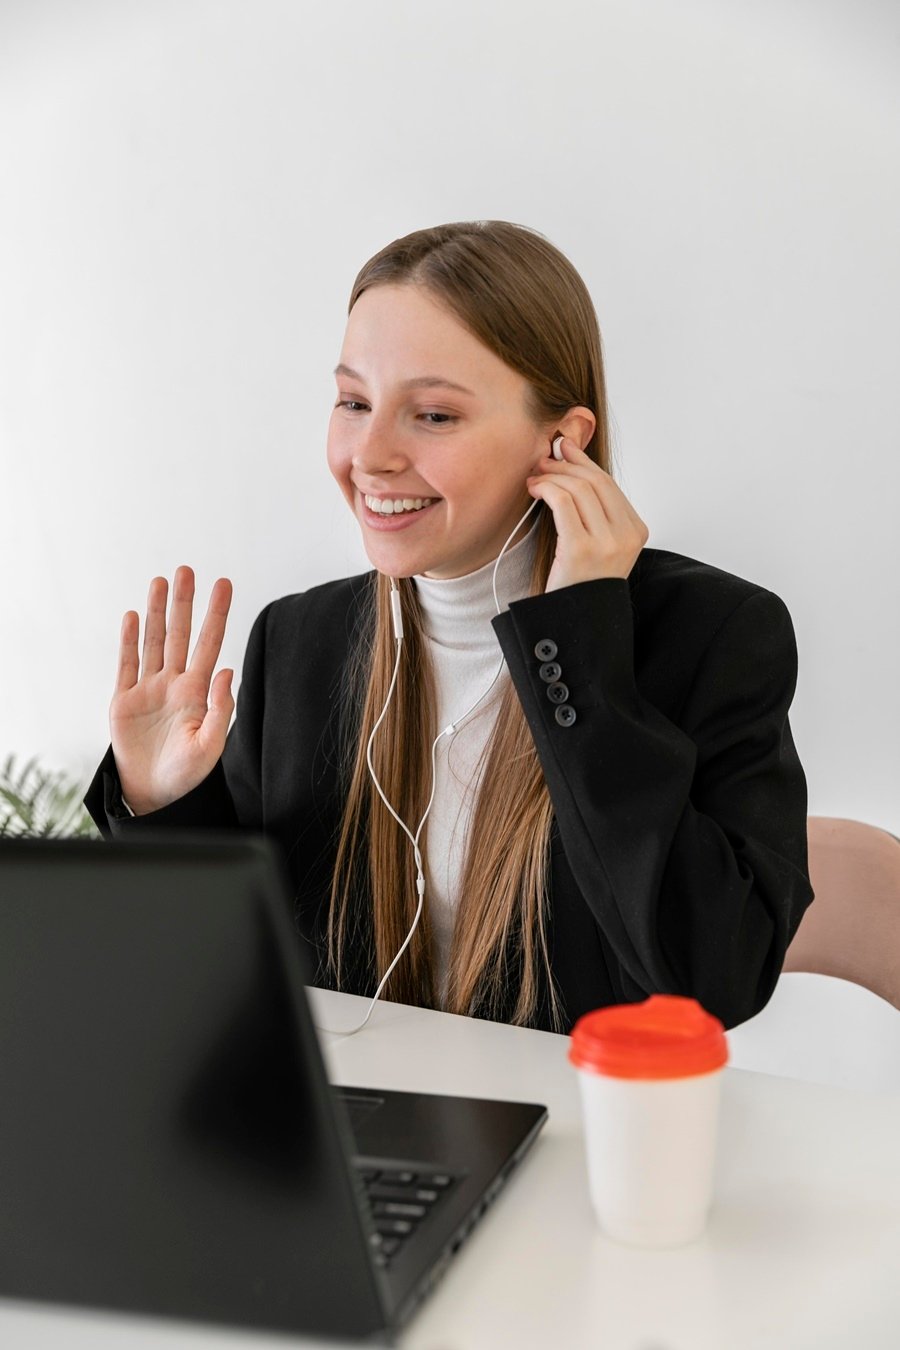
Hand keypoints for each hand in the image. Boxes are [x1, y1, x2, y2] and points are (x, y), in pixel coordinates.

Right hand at [109, 566, 234, 814]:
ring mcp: (148, 689)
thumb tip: (228, 671)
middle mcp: (174, 684)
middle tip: (186, 570)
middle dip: (183, 603)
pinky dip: (128, 640)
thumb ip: (221, 709)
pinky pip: (126, 664)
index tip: (223, 584)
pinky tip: (131, 616)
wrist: (155, 795)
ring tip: (159, 581)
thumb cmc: (188, 774)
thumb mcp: (211, 746)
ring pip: (152, 642)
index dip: (216, 614)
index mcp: (197, 692)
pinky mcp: (124, 701)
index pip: (209, 644)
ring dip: (154, 612)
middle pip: (179, 634)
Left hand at [526, 438, 648, 591]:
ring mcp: (607, 543)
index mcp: (636, 531)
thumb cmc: (580, 581)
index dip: (583, 461)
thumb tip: (572, 459)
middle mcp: (627, 535)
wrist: (575, 621)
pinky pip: (562, 502)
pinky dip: (546, 488)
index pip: (608, 484)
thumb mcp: (598, 543)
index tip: (564, 448)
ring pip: (578, 488)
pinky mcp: (581, 548)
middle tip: (542, 462)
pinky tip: (534, 490)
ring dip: (551, 476)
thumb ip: (593, 509)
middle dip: (565, 465)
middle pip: (594, 481)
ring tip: (534, 478)